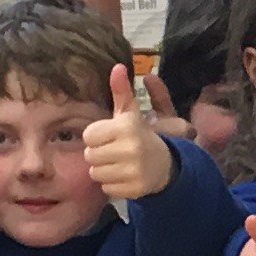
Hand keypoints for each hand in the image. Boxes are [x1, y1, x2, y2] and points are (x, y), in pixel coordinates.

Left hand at [84, 61, 168, 203]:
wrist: (167, 165)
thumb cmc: (142, 136)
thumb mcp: (132, 113)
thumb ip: (121, 92)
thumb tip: (117, 66)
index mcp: (127, 127)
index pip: (89, 135)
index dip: (97, 137)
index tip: (110, 137)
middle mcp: (131, 148)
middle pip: (90, 155)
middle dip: (99, 154)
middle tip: (114, 152)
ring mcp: (134, 170)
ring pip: (96, 174)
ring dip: (104, 170)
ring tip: (118, 164)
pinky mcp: (134, 189)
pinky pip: (106, 188)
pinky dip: (113, 185)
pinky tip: (124, 177)